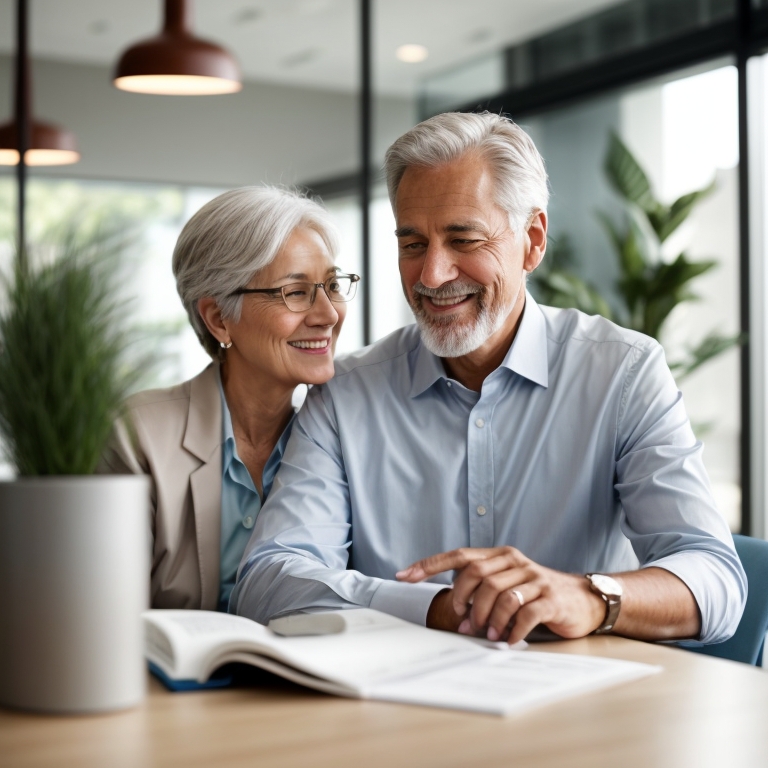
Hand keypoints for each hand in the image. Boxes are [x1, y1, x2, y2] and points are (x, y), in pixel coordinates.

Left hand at [397, 546, 605, 643]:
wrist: (583, 600)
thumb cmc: (537, 594)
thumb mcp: (507, 584)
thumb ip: (482, 589)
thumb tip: (455, 611)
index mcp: (500, 556)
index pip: (459, 555)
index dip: (429, 565)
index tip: (404, 576)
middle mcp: (515, 561)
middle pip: (477, 575)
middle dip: (464, 601)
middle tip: (465, 623)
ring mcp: (535, 578)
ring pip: (500, 594)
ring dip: (487, 619)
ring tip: (487, 634)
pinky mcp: (551, 598)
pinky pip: (525, 613)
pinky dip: (512, 629)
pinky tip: (509, 638)